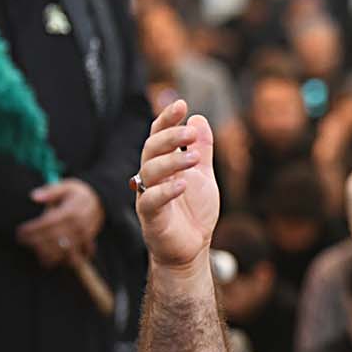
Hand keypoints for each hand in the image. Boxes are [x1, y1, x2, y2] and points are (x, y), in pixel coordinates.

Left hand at [16, 179, 103, 267]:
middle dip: (36, 243)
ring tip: (37, 254)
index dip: (32, 230)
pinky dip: (65, 260)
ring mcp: (84, 235)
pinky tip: (53, 260)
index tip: (20, 233)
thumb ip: (50, 191)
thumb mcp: (66, 186)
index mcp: (70, 211)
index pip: (47, 224)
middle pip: (53, 239)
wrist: (102, 200)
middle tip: (23, 242)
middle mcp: (77, 225)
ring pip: (64, 251)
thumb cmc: (78, 194)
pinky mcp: (88, 242)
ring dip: (49, 255)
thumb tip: (33, 196)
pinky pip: (77, 256)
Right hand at [136, 99, 219, 271]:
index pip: (158, 136)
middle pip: (151, 149)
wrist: (192, 248)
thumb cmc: (194, 211)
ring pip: (150, 172)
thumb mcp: (203, 176)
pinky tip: (183, 184)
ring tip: (195, 156)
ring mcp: (148, 196)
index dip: (166, 119)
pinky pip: (151, 201)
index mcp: (162, 165)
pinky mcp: (151, 218)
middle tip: (191, 132)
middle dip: (170, 137)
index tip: (181, 103)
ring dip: (172, 161)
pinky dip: (166, 191)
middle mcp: (151, 178)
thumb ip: (202, 149)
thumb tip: (198, 118)